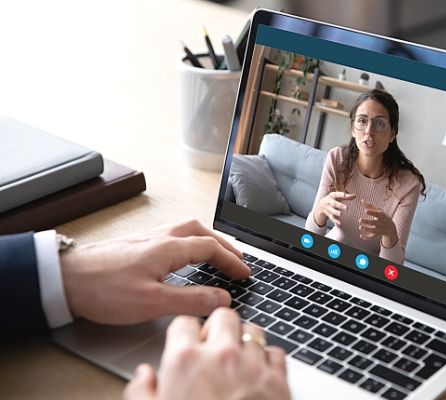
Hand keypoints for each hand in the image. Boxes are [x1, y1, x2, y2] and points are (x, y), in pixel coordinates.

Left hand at [60, 219, 249, 324]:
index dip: (232, 260)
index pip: (211, 248)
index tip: (244, 272)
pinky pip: (172, 235)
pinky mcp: (134, 245)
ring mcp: (146, 238)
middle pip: (201, 231)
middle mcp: (160, 237)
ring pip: (186, 230)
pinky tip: (182, 256)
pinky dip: (189, 242)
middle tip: (236, 259)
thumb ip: (190, 300)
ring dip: (206, 240)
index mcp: (168, 248)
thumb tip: (221, 299)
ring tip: (215, 254)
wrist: (63, 278)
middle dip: (223, 244)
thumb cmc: (102, 289)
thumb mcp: (152, 302)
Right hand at [124, 309, 290, 399]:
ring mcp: (252, 364)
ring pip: (253, 331)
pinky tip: (258, 376)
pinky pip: (276, 353)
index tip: (187, 342)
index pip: (184, 322)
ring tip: (237, 363)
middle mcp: (221, 355)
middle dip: (218, 328)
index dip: (185, 333)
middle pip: (224, 316)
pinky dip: (268, 360)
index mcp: (185, 361)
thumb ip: (141, 393)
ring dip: (245, 343)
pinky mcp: (278, 379)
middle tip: (214, 347)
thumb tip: (144, 375)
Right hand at [313, 192, 355, 226]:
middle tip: (346, 207)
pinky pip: (331, 218)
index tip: (345, 195)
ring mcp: (328, 208)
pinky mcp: (328, 214)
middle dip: (340, 205)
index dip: (341, 195)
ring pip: (332, 211)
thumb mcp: (338, 196)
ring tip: (340, 214)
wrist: (320, 205)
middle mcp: (329, 202)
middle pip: (334, 203)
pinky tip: (339, 223)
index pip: (336, 194)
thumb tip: (355, 196)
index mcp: (332, 196)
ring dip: (336, 212)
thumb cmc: (332, 199)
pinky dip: (335, 220)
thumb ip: (346, 196)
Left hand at [359, 200, 397, 247]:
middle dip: (367, 222)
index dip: (372, 212)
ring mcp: (380, 229)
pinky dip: (367, 237)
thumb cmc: (383, 217)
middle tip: (360, 220)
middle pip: (375, 223)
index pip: (377, 214)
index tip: (365, 211)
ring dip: (366, 229)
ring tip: (360, 227)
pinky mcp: (377, 235)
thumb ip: (370, 206)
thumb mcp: (378, 210)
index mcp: (382, 216)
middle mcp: (381, 223)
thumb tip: (361, 200)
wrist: (391, 228)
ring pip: (373, 231)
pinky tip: (361, 236)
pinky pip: (372, 237)